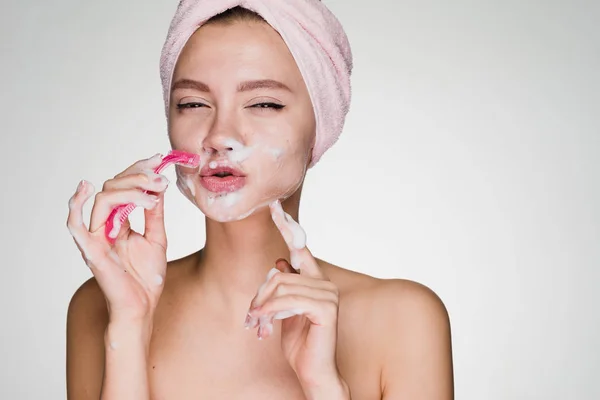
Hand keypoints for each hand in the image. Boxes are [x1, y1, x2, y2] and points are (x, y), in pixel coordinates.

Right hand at [66, 154, 169, 323]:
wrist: (143, 306)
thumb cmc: (147, 277)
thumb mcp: (156, 237)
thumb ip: (154, 213)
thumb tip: (158, 186)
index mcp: (119, 221)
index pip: (124, 187)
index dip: (140, 170)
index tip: (160, 159)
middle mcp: (105, 225)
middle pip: (113, 187)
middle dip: (138, 177)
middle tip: (160, 178)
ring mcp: (96, 236)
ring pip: (103, 199)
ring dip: (129, 189)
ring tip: (153, 192)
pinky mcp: (91, 250)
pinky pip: (75, 224)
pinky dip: (75, 205)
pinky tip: (86, 189)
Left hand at [245, 200, 346, 394]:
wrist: (312, 372)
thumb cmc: (299, 344)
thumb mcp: (284, 311)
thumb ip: (283, 288)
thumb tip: (280, 262)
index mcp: (316, 281)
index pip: (300, 249)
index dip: (287, 227)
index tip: (274, 207)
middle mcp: (325, 284)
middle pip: (279, 275)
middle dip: (260, 296)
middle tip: (252, 316)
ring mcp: (328, 296)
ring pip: (281, 287)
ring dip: (263, 307)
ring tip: (257, 324)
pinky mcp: (326, 309)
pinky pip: (289, 301)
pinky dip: (272, 312)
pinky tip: (267, 324)